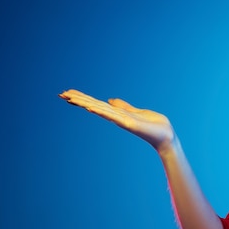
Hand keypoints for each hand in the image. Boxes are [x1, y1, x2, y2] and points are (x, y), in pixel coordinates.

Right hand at [59, 89, 174, 150]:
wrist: (166, 136)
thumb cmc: (154, 125)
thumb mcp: (137, 112)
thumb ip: (124, 106)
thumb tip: (111, 100)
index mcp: (118, 113)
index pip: (97, 104)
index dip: (83, 98)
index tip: (69, 93)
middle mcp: (117, 117)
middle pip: (94, 106)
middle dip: (78, 100)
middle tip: (61, 94)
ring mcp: (121, 121)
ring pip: (99, 109)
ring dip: (84, 103)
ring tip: (70, 98)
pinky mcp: (128, 123)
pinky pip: (112, 116)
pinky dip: (101, 111)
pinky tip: (90, 108)